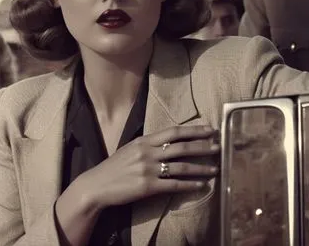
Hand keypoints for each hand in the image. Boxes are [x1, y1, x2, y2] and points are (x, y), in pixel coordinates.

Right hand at [78, 124, 219, 209]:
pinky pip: (174, 185)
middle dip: (202, 146)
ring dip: (200, 167)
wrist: (97, 185)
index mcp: (144, 140)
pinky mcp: (148, 187)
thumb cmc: (114, 167)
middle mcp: (148, 152)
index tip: (210, 129)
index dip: (193, 130)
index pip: (174, 132)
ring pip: (181, 166)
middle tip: (219, 146)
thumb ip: (148, 145)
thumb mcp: (130, 149)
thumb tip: (167, 142)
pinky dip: (189, 185)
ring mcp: (148, 169)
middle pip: (181, 147)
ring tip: (215, 168)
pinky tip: (201, 186)